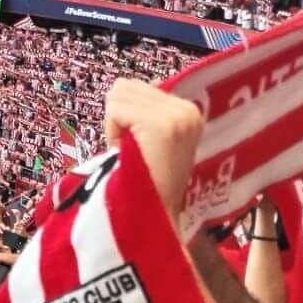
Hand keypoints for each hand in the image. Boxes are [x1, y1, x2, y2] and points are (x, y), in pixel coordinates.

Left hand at [103, 78, 202, 219]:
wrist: (155, 216)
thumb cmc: (148, 180)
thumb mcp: (155, 139)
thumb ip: (148, 111)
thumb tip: (129, 88)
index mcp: (190, 110)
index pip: (139, 87)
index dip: (127, 115)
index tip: (139, 144)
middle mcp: (188, 109)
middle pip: (125, 86)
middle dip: (119, 116)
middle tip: (131, 149)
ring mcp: (176, 116)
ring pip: (118, 94)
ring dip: (115, 124)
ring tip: (130, 151)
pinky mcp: (160, 125)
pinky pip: (115, 109)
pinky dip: (112, 131)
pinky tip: (126, 153)